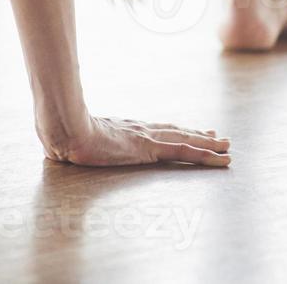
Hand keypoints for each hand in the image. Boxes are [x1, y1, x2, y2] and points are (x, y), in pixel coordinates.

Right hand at [45, 116, 231, 167]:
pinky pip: (184, 152)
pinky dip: (205, 154)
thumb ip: (74, 145)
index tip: (190, 132)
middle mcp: (140, 130)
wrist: (63, 129)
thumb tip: (59, 150)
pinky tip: (219, 157)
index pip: (157, 130)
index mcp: (125, 129)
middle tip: (219, 137)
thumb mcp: (72, 142)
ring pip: (186, 140)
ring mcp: (146, 138)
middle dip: (198, 136)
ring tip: (226, 146)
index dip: (176, 131)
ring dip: (209, 144)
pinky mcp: (149, 148)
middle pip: (176, 132)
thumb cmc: (61, 134)